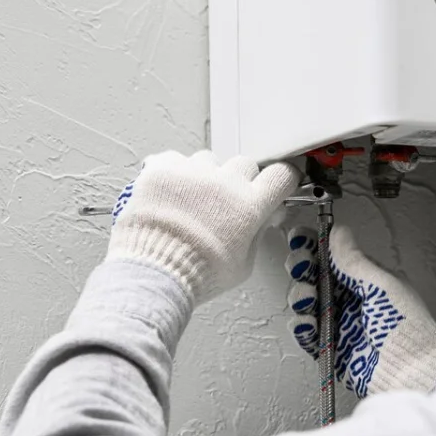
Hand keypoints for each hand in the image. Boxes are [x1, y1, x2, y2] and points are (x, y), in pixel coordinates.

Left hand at [108, 150, 299, 304]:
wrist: (154, 273)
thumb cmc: (198, 275)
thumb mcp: (242, 265)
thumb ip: (256, 235)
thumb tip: (263, 220)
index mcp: (249, 206)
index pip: (280, 175)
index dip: (281, 179)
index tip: (276, 183)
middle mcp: (224, 183)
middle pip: (244, 164)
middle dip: (240, 181)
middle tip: (226, 202)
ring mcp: (192, 173)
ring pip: (209, 160)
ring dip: (206, 175)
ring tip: (192, 200)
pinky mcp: (163, 170)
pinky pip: (175, 159)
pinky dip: (174, 172)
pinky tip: (171, 192)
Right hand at [284, 225, 435, 396]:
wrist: (410, 371)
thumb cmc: (406, 328)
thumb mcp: (382, 286)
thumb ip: (355, 261)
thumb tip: (338, 233)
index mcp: (364, 278)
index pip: (331, 254)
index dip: (312, 245)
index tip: (300, 239)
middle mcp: (348, 297)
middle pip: (312, 274)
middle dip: (301, 266)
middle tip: (301, 268)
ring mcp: (337, 321)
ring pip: (304, 300)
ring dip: (299, 295)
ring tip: (307, 299)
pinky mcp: (328, 346)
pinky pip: (305, 331)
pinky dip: (301, 325)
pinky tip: (307, 322)